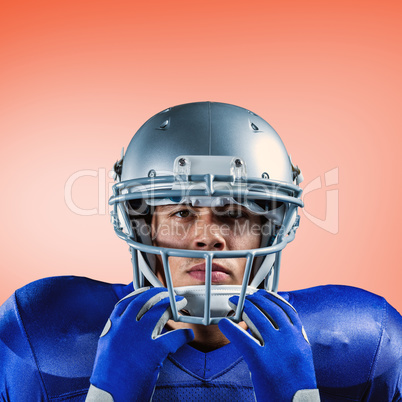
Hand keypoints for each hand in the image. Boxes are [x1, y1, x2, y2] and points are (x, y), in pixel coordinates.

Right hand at [89, 287, 193, 401]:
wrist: (109, 400)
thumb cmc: (109, 380)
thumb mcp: (107, 351)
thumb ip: (116, 335)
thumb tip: (128, 326)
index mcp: (111, 329)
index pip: (125, 302)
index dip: (139, 293)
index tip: (148, 291)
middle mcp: (123, 329)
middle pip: (144, 301)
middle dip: (158, 294)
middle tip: (168, 294)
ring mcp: (138, 338)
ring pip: (158, 312)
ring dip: (172, 305)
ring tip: (181, 303)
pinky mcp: (153, 351)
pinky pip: (173, 336)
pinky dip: (184, 334)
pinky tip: (188, 335)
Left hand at [218, 290, 318, 401]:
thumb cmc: (295, 388)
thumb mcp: (300, 359)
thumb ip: (290, 340)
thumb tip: (273, 326)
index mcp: (300, 340)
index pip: (286, 310)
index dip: (272, 298)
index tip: (261, 294)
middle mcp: (290, 340)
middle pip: (270, 309)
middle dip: (254, 299)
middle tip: (243, 297)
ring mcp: (277, 350)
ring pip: (257, 318)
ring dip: (242, 306)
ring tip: (233, 302)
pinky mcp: (261, 362)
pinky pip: (243, 338)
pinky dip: (231, 328)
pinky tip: (224, 323)